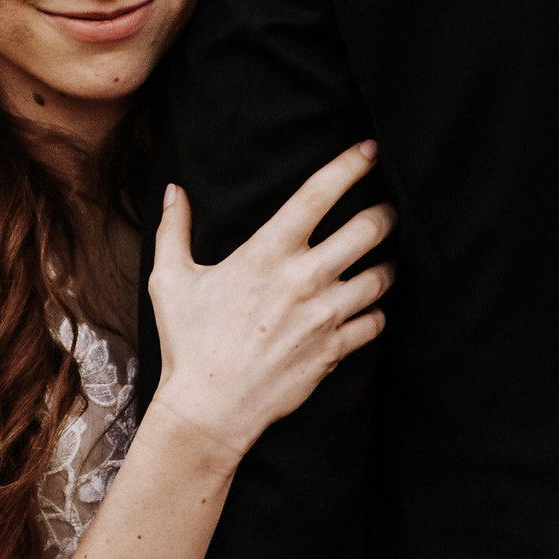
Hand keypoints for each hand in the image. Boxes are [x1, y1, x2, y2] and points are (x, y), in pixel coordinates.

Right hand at [148, 144, 392, 466]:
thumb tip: (175, 190)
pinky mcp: (336, 349)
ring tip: (382, 261)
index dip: (349, 165)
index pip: (318, 194)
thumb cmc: (188, 342)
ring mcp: (325, 315)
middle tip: (389, 209)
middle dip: (386, 213)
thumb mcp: (170, 280)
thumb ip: (173, 229)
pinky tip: (368, 308)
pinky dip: (377, 312)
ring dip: (386, 265)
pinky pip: (376, 321)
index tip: (369, 149)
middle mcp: (304, 278)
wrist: (210, 409)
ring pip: (381, 276)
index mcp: (267, 252)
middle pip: (368, 230)